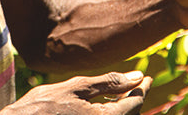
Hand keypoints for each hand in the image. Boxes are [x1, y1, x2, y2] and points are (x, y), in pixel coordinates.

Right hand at [2, 72, 150, 113]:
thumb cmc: (42, 106)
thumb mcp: (76, 87)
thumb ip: (108, 82)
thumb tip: (137, 76)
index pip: (135, 103)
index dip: (142, 88)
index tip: (145, 78)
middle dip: (134, 99)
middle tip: (135, 84)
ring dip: (123, 108)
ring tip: (119, 94)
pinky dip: (110, 114)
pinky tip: (102, 106)